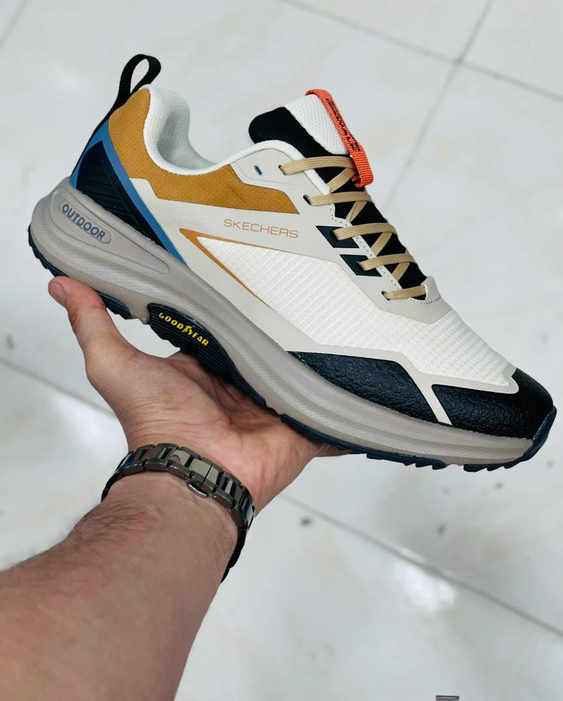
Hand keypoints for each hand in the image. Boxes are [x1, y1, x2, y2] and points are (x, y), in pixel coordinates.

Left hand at [49, 277, 337, 510]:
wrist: (195, 476)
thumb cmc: (157, 424)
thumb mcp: (115, 365)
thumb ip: (93, 325)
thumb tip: (62, 286)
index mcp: (207, 364)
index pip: (228, 321)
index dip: (238, 297)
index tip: (252, 262)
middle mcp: (243, 379)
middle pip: (269, 341)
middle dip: (285, 318)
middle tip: (309, 277)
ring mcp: (276, 400)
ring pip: (304, 366)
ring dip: (318, 349)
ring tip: (347, 308)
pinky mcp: (305, 420)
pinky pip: (332, 405)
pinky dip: (348, 396)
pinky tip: (368, 368)